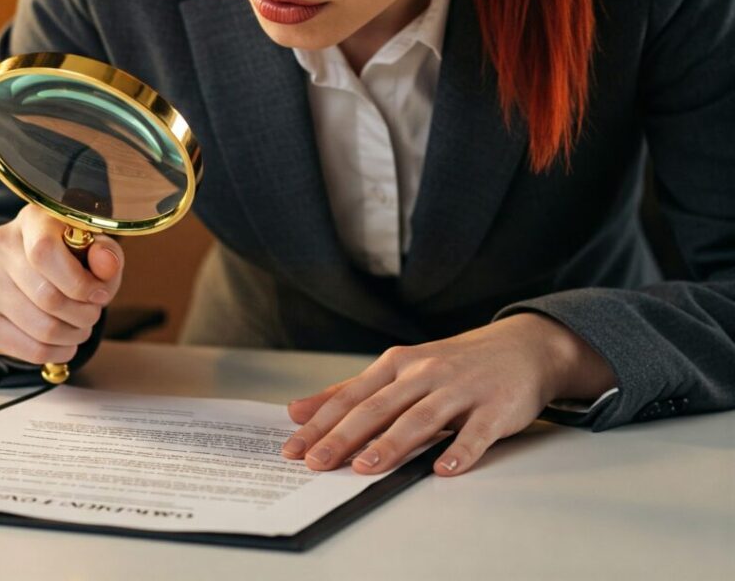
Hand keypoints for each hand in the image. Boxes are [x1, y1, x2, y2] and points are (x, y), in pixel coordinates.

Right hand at [0, 203, 123, 364]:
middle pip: (46, 296)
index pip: (45, 253)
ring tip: (81, 326)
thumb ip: (107, 254)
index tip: (99, 294)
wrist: (37, 268)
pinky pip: (27, 350)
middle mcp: (0, 246)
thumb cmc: (74, 256)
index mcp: (32, 220)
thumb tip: (105, 263)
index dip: (78, 282)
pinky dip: (55, 352)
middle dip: (83, 314)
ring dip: (73, 335)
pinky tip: (64, 342)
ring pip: (40, 328)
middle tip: (93, 313)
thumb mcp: (97, 248)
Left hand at [282, 313, 616, 476]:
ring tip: (366, 468)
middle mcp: (424, 373)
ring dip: (392, 444)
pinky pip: (475, 432)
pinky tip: (443, 469)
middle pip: (378, 407)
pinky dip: (460, 451)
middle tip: (316, 463)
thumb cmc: (453, 364)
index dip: (320, 422)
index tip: (293, 447)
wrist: (522, 347)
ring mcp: (460, 389)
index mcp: (397, 365)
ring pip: (420, 418)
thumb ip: (352, 391)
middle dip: (344, 436)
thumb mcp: (400, 369)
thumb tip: (299, 410)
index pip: (351, 396)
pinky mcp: (494, 408)